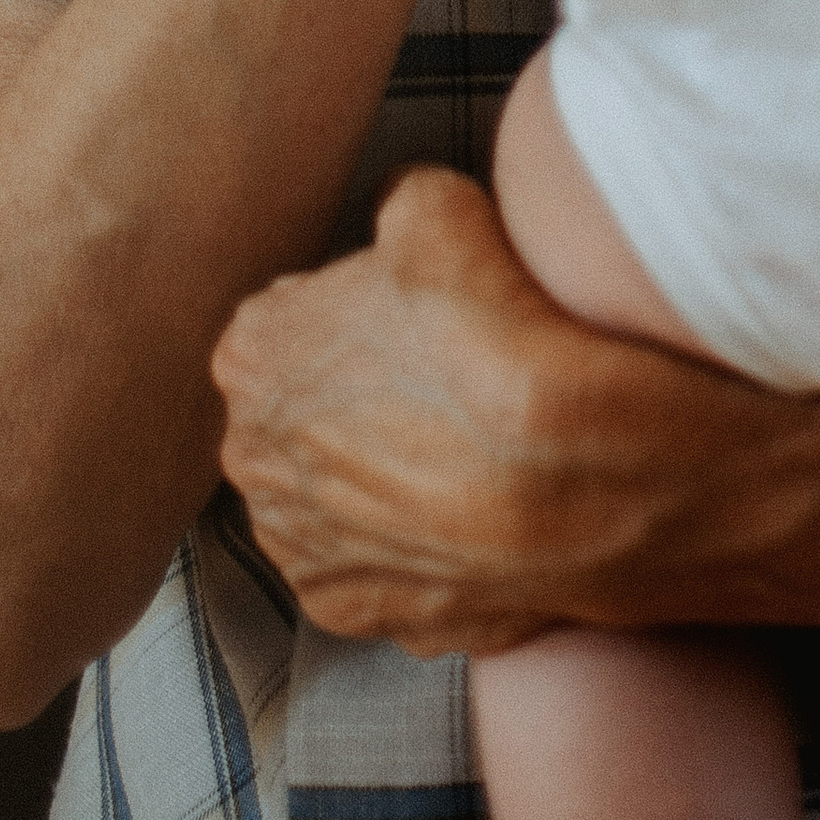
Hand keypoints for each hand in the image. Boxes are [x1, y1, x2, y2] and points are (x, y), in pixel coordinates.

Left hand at [214, 168, 735, 656]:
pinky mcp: (355, 616)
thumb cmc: (495, 335)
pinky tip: (468, 516)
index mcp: (252, 356)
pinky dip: (415, 546)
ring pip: (332, 496)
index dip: (355, 311)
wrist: (568, 478)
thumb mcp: (438, 203)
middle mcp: (253, 463)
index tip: (412, 317)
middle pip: (302, 413)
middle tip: (441, 383)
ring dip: (379, 478)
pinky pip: (375, 569)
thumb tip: (406, 210)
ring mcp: (300, 551)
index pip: (287, 319)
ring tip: (461, 453)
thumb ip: (399, 204)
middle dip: (354, 400)